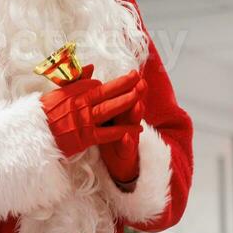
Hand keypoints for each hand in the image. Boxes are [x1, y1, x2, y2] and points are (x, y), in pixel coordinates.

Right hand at [41, 66, 140, 158]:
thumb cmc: (43, 116)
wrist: (32, 137)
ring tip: (140, 95)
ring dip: (126, 102)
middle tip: (138, 77)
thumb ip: (75, 81)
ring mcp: (83, 120)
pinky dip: (124, 130)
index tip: (119, 83)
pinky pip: (109, 133)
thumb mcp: (55, 94)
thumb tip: (92, 67)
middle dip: (124, 84)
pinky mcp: (86, 137)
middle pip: (105, 92)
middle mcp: (79, 104)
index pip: (95, 85)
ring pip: (109, 109)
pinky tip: (138, 127)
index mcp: (72, 93)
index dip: (108, 85)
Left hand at [99, 71, 145, 187]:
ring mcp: (128, 135)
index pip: (123, 95)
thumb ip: (97, 94)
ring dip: (136, 114)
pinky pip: (126, 146)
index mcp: (117, 109)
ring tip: (139, 104)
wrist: (119, 160)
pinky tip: (127, 136)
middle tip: (142, 83)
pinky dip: (127, 141)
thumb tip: (90, 72)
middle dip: (137, 94)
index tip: (133, 74)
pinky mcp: (126, 151)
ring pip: (132, 123)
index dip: (127, 85)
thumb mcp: (102, 114)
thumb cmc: (108, 133)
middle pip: (131, 105)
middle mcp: (125, 120)